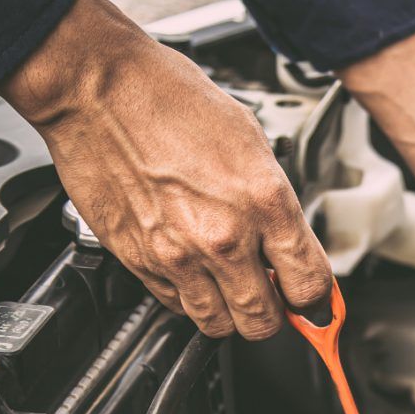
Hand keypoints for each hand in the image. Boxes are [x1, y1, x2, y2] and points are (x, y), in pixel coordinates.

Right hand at [0, 0, 332, 338]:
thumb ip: (273, 200)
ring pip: (218, 325)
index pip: (309, 283)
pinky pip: (175, 304)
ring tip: (229, 286)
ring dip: (230, 313)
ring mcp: (177, 255)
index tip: (311, 298)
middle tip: (270, 294)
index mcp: (263, 201)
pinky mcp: (139, 261)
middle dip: (274, 313)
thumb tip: (287, 240)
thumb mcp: (249, 140)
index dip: (315, 298)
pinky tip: (192, 269)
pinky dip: (189, 298)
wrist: (99, 89)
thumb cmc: (170, 99)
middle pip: (263, 321)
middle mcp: (223, 237)